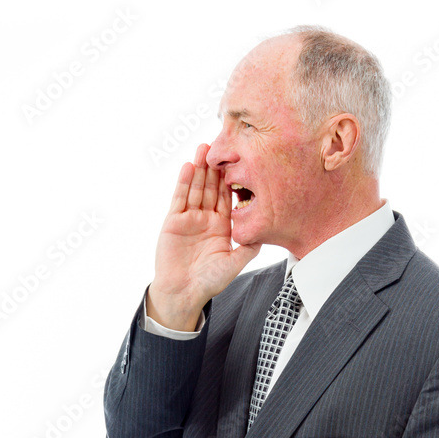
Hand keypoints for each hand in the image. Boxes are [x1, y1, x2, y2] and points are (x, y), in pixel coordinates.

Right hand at [149, 143, 261, 329]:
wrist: (184, 292)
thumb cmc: (209, 281)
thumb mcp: (234, 263)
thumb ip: (248, 248)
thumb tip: (264, 235)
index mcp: (222, 226)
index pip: (228, 197)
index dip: (231, 179)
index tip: (239, 161)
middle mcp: (206, 219)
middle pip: (211, 187)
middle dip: (215, 167)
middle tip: (220, 145)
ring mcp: (189, 218)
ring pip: (196, 188)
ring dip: (200, 169)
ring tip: (204, 148)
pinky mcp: (174, 221)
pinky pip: (180, 198)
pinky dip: (185, 183)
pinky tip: (189, 167)